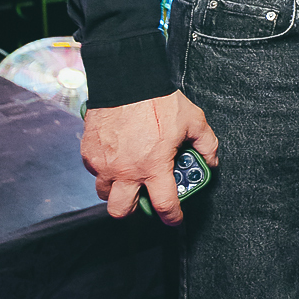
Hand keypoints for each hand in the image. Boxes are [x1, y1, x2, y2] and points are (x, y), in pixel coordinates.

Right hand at [81, 91, 218, 224]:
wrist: (127, 79)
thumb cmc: (159, 100)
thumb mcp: (193, 120)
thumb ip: (206, 144)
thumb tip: (210, 160)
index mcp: (153, 167)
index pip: (163, 205)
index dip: (172, 217)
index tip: (174, 219)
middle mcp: (126, 171)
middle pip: (120, 211)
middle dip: (132, 209)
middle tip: (142, 196)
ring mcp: (104, 163)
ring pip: (104, 193)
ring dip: (115, 189)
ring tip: (127, 175)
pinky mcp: (88, 152)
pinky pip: (94, 170)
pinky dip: (104, 168)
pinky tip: (116, 156)